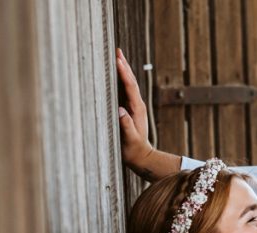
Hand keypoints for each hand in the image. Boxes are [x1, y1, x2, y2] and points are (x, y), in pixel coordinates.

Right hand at [115, 48, 153, 173]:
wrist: (141, 157)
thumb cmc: (133, 150)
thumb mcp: (129, 139)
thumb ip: (126, 125)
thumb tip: (120, 110)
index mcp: (137, 109)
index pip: (130, 86)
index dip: (124, 72)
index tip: (118, 60)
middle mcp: (137, 104)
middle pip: (130, 80)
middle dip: (124, 65)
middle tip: (117, 50)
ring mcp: (134, 106)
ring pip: (128, 84)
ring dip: (123, 70)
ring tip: (116, 57)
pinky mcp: (129, 110)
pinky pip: (125, 91)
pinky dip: (120, 80)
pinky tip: (115, 75)